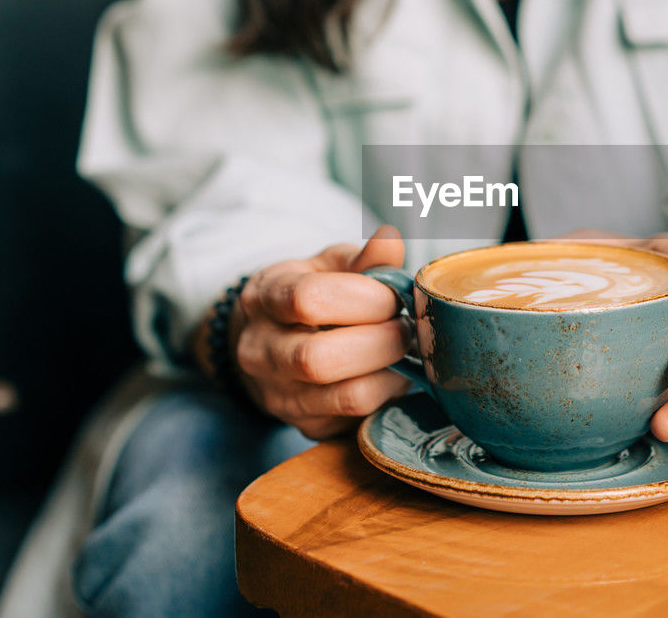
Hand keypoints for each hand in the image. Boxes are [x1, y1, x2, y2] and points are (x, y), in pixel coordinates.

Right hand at [230, 226, 411, 439]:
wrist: (271, 343)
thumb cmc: (311, 296)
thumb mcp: (330, 265)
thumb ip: (363, 258)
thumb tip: (391, 239)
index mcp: (264, 298)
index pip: (307, 300)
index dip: (364, 298)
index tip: (393, 296)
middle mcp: (260, 352)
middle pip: (318, 359)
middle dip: (382, 342)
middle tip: (407, 327)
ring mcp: (279, 396)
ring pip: (347, 398)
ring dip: (394, 373)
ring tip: (408, 351)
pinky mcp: (307, 427)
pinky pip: (360, 419)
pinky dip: (389, 396)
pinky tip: (395, 373)